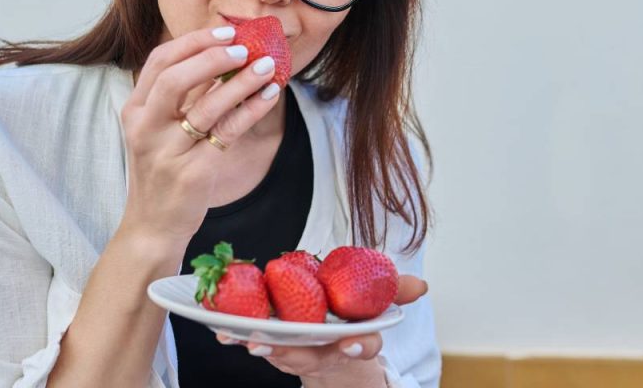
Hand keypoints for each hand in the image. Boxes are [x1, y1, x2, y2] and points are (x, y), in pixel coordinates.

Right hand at [117, 26, 280, 248]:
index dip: (194, 41)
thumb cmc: (162, 170)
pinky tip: (268, 96)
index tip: (225, 31)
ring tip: (268, 67)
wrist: (154, 224)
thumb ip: (183, 97)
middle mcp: (145, 128)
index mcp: (134, 110)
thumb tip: (224, 57)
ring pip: (207, 106)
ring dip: (242, 82)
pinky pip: (228, 132)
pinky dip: (251, 110)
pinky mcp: (193, 172)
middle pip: (176, 78)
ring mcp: (167, 152)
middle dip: (213, 57)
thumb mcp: (159, 130)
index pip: (160, 61)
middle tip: (245, 48)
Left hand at [219, 275, 428, 382]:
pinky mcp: (272, 344)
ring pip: (277, 352)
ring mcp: (296, 351)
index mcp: (352, 341)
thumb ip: (395, 292)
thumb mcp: (375, 304)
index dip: (358, 346)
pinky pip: (254, 341)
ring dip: (257, 344)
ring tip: (239, 337)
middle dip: (290, 351)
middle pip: (310, 356)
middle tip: (271, 344)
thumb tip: (422, 285)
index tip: (350, 344)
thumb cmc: (351, 318)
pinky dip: (237, 335)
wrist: (329, 344)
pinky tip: (220, 328)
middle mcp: (324, 352)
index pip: (363, 346)